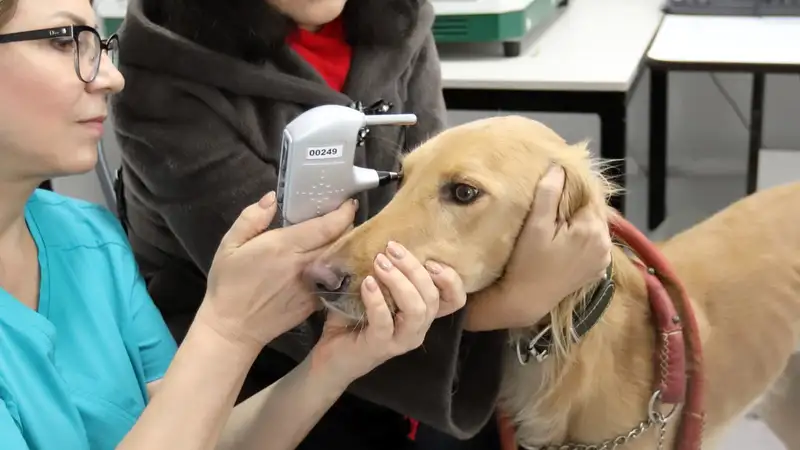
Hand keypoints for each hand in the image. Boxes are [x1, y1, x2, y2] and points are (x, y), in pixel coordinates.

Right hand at [195, 192, 357, 353]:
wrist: (233, 328)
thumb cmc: (228, 284)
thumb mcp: (230, 245)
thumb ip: (252, 218)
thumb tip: (272, 198)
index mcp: (285, 247)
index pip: (327, 227)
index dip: (343, 213)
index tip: (349, 203)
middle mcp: (304, 265)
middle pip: (340, 241)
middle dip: (348, 227)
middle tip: (346, 218)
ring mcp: (313, 285)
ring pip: (340, 260)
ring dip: (345, 247)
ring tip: (344, 237)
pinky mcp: (315, 302)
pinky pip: (335, 280)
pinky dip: (340, 268)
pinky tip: (335, 262)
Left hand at [307, 242, 466, 385]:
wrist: (331, 356)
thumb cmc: (354, 318)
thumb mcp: (375, 290)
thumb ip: (386, 270)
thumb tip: (384, 235)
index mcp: (422, 313)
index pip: (455, 299)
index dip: (451, 279)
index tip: (430, 259)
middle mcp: (418, 328)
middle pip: (432, 297)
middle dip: (414, 268)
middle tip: (391, 249)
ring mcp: (402, 340)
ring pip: (416, 309)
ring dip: (399, 282)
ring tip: (380, 263)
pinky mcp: (380, 346)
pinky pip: (385, 321)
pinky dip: (377, 299)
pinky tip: (367, 283)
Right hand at [465, 166, 611, 330]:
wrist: (526, 300)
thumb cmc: (527, 262)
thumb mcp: (535, 226)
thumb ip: (548, 194)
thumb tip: (558, 168)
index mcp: (592, 230)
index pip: (589, 196)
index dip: (572, 190)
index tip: (555, 189)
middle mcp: (605, 244)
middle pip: (593, 211)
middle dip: (577, 206)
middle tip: (553, 207)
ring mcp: (603, 259)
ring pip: (594, 227)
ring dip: (580, 222)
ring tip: (558, 223)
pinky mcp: (598, 270)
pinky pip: (594, 244)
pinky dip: (583, 238)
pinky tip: (564, 242)